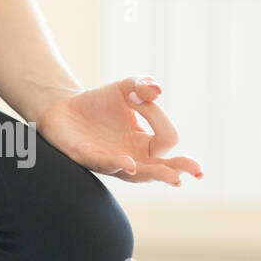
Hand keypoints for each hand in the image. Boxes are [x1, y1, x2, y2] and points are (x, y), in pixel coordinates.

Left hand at [35, 76, 201, 185]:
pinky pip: (106, 165)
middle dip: (181, 168)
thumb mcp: (125, 87)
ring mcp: (112, 161)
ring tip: (174, 176)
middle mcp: (133, 157)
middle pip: (164, 168)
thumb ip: (142, 85)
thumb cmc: (99, 103)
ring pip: (139, 175)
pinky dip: (118, 164)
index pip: (167, 139)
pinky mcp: (88, 158)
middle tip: (196, 170)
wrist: (64, 107)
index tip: (137, 96)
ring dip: (156, 174)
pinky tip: (130, 164)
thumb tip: (157, 90)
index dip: (158, 116)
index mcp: (145, 143)